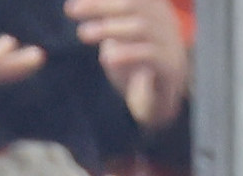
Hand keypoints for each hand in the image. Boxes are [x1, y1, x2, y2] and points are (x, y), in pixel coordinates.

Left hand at [66, 0, 188, 131]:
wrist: (157, 100)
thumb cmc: (134, 64)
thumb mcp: (116, 38)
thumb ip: (105, 20)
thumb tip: (74, 5)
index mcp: (152, 11)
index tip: (72, 5)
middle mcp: (164, 22)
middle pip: (134, 5)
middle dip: (101, 6)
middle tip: (72, 11)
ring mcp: (169, 44)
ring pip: (141, 27)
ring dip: (109, 28)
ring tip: (82, 34)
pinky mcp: (170, 67)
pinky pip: (151, 55)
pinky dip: (128, 53)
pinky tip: (107, 57)